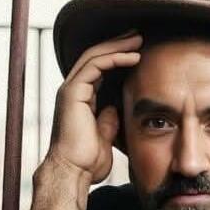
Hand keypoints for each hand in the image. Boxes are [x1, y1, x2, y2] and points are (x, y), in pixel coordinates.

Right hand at [47, 31, 142, 182]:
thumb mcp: (105, 139)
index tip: (138, 53)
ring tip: (139, 40)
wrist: (73, 173)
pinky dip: (115, 58)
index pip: (99, 70)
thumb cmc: (87, 163)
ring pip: (95, 56)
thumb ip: (109, 122)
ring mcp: (71, 90)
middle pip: (96, 57)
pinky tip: (133, 56)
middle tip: (139, 37)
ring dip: (119, 46)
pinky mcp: (73, 92)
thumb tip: (116, 109)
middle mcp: (73, 91)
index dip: (118, 58)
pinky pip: (95, 65)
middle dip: (118, 45)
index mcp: (80, 101)